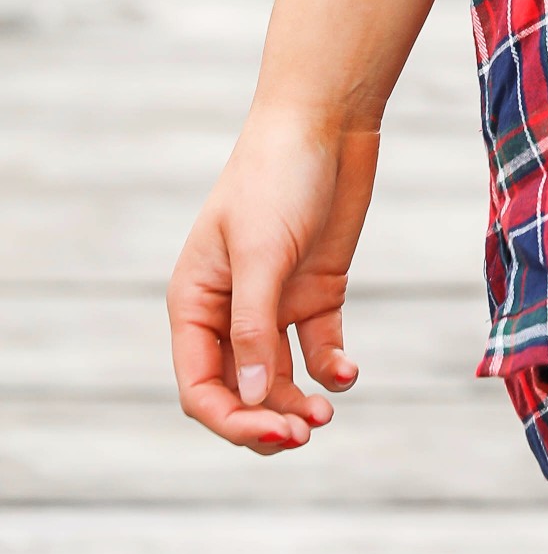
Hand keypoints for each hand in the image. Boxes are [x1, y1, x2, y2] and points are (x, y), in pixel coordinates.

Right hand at [168, 109, 378, 455]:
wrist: (327, 121)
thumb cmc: (278, 176)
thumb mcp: (261, 252)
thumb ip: (254, 327)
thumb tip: (253, 399)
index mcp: (195, 302)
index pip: (200, 386)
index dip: (232, 419)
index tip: (274, 430)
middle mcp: (229, 310)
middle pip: (239, 392)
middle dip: (266, 420)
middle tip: (306, 432)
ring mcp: (274, 303)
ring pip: (278, 378)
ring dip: (298, 402)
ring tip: (326, 412)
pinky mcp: (315, 291)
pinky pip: (317, 348)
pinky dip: (330, 368)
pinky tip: (346, 372)